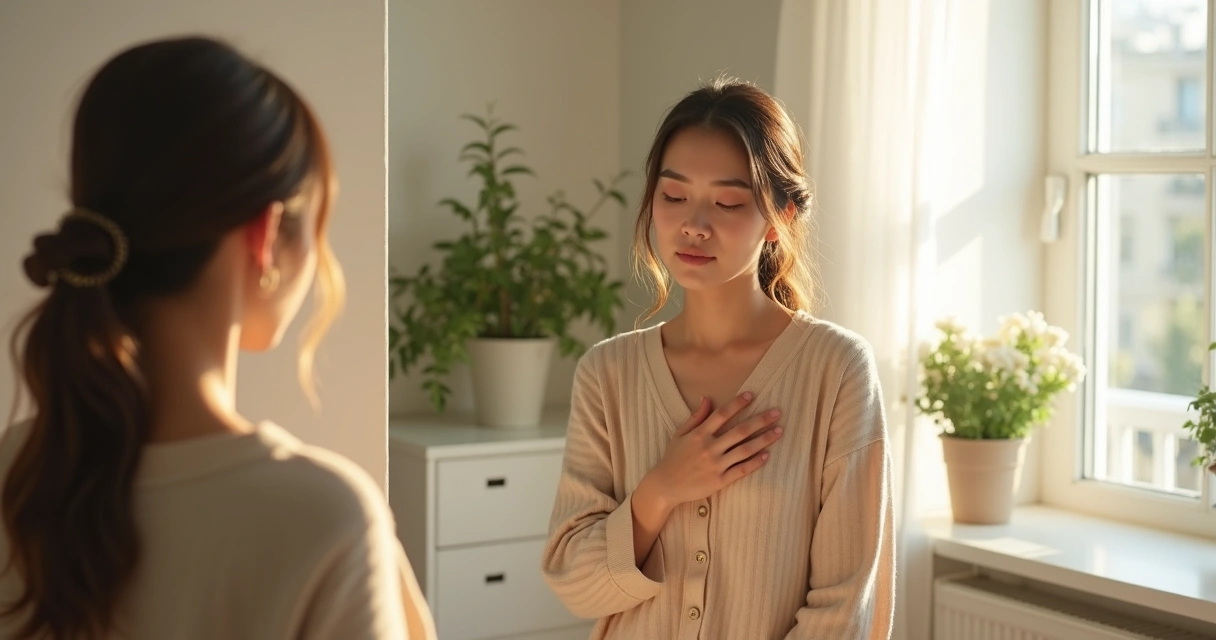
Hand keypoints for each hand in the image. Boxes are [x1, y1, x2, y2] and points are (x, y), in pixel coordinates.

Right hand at [644, 392, 783, 509]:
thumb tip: (708, 398)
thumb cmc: (672, 458)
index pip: (722, 414)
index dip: (738, 404)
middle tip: (777, 412)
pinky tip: (767, 455)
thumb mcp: (680, 434)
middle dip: (760, 420)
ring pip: (745, 450)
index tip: (752, 395)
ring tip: (779, 431)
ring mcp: (716, 465)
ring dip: (764, 440)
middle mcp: (709, 448)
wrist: (665, 486)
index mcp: (699, 434)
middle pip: (740, 431)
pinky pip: (741, 470)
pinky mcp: (720, 481)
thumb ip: (696, 417)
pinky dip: (755, 462)